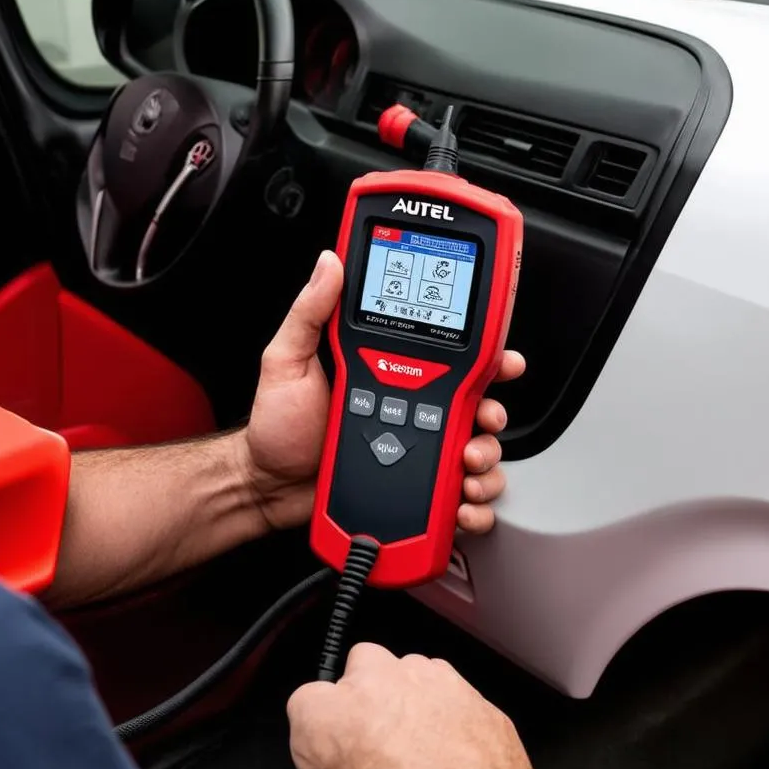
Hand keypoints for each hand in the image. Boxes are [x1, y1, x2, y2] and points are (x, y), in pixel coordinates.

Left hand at [242, 250, 525, 531]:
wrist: (266, 485)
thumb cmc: (278, 426)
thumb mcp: (287, 360)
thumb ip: (310, 313)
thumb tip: (329, 264)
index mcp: (390, 372)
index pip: (450, 357)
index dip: (486, 357)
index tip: (502, 361)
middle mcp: (411, 409)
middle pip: (477, 406)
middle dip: (494, 414)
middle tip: (483, 421)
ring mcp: (415, 450)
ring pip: (477, 451)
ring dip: (487, 460)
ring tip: (465, 467)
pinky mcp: (413, 490)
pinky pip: (458, 495)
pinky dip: (474, 504)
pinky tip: (459, 503)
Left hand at [287, 642, 539, 768]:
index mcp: (468, 704)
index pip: (442, 691)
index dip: (424, 719)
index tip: (418, 746)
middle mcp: (422, 681)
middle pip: (400, 670)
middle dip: (389, 700)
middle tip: (382, 748)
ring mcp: (373, 685)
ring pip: (358, 668)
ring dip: (354, 700)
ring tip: (349, 747)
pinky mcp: (326, 703)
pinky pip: (308, 703)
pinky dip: (308, 732)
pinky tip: (315, 765)